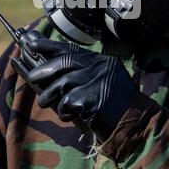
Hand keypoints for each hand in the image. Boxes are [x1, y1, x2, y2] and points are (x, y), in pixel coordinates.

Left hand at [11, 33, 138, 142]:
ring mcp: (96, 82)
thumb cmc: (115, 107)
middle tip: (31, 77)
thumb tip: (49, 69)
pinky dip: (63, 111)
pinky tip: (69, 116)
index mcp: (102, 61)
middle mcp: (100, 67)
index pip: (72, 49)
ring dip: (49, 96)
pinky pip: (66, 102)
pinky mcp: (91, 99)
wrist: (136, 126)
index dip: (49, 46)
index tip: (32, 42)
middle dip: (43, 70)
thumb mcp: (102, 82)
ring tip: (48, 102)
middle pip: (64, 62)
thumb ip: (82, 73)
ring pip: (61, 84)